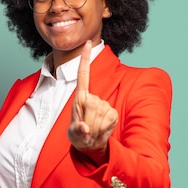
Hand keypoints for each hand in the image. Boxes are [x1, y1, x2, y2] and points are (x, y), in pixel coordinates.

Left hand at [68, 40, 117, 164]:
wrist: (91, 145)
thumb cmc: (79, 136)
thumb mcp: (74, 135)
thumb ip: (77, 131)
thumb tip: (84, 129)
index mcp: (81, 97)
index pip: (83, 74)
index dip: (85, 58)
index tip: (87, 42)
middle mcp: (93, 98)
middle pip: (92, 104)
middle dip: (88, 121)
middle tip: (86, 129)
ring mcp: (104, 105)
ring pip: (100, 113)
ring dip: (95, 127)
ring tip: (92, 131)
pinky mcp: (113, 113)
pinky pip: (109, 119)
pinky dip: (104, 129)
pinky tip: (100, 130)